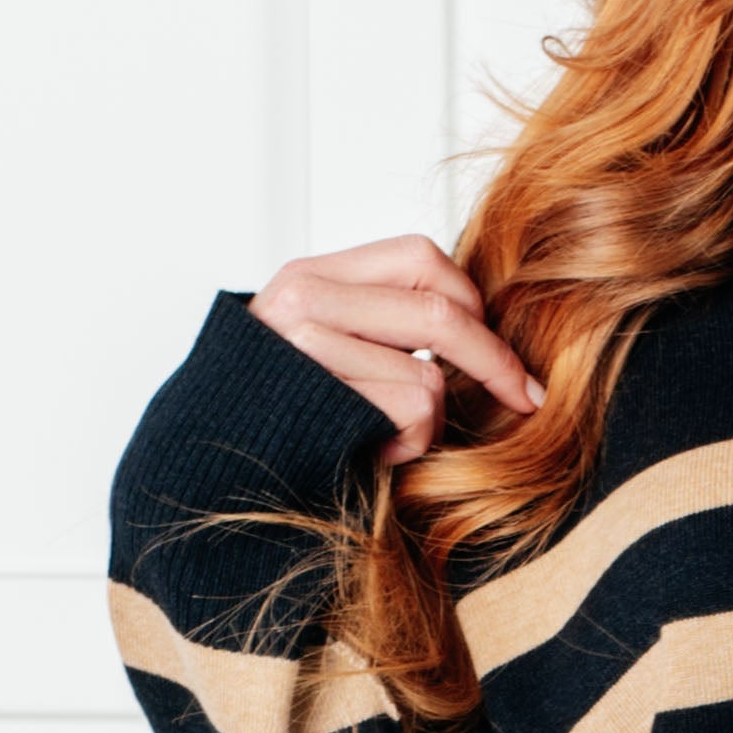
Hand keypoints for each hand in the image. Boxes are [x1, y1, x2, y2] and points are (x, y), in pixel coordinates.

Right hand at [248, 234, 541, 458]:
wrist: (206, 475)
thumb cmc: (278, 423)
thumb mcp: (323, 349)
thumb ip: (378, 323)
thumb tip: (477, 324)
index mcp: (311, 276)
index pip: (419, 256)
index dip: (472, 299)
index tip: (500, 346)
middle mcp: (304, 297)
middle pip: (440, 309)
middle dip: (495, 360)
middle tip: (526, 398)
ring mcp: (306, 344)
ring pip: (429, 372)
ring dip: (432, 422)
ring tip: (391, 439)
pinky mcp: (320, 394)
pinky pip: (412, 412)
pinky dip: (409, 446)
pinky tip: (373, 454)